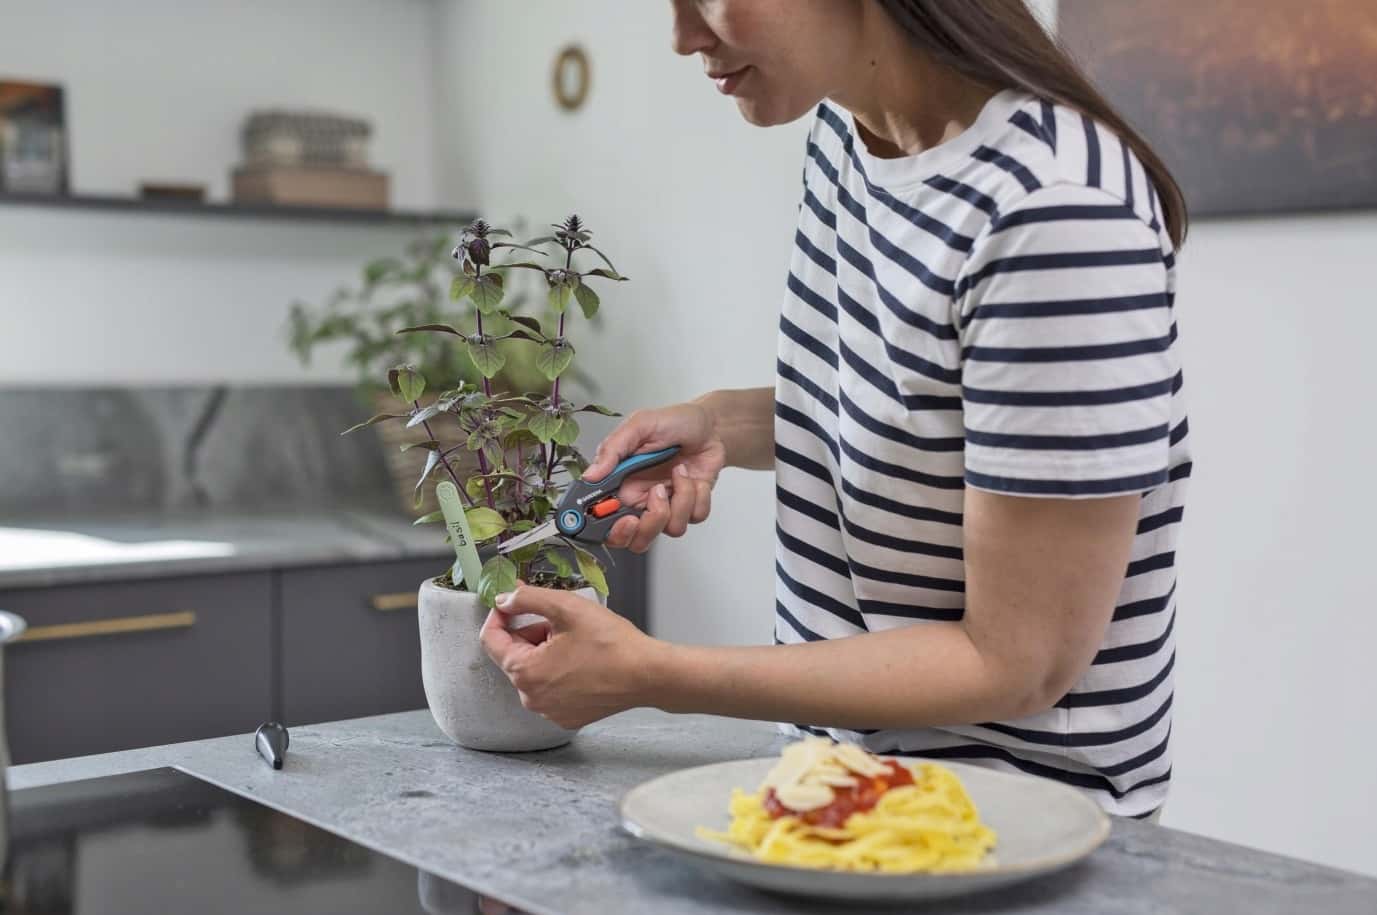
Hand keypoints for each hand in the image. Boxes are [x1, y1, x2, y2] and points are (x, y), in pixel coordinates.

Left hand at [479, 584, 664, 729]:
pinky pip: (550, 688)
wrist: (647, 674)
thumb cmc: (611, 643)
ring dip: (546, 651)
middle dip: (531, 633)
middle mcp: (531, 698)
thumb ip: (527, 599)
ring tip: (576, 641)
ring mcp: (549, 711)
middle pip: (515, 655)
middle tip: (560, 620)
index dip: (500, 615)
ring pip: (534, 671)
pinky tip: (583, 661)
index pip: (491, 640)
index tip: (513, 601)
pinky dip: (559, 671)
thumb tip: (503, 600)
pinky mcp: (567, 717)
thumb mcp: (566, 607)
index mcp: (525, 672)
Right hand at [583, 401, 724, 551]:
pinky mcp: (690, 506)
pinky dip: (698, 495)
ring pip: (670, 529)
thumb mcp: (639, 425)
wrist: (710, 425)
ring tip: (680, 472)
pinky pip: (694, 517)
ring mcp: (666, 505)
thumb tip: (590, 475)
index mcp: (620, 484)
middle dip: (648, 527)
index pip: (603, 520)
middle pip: (635, 540)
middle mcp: (641, 500)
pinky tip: (693, 476)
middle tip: (656, 496)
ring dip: (680, 499)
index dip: (608, 529)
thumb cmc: (673, 421)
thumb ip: (613, 449)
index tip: (622, 519)